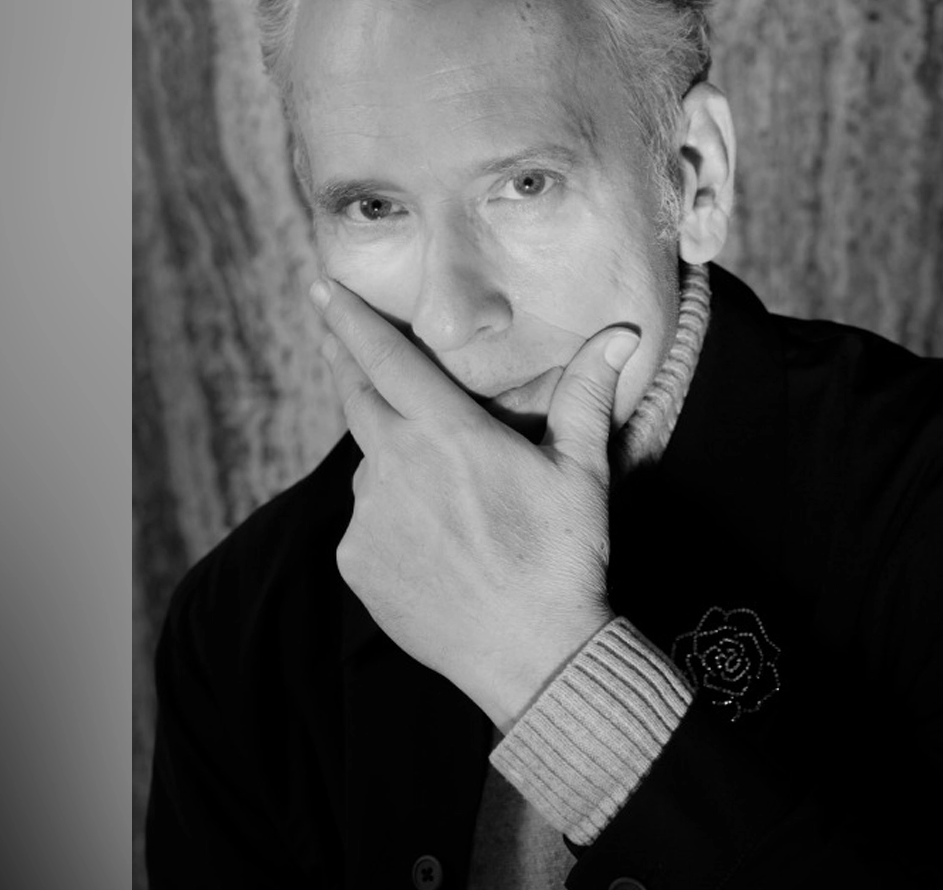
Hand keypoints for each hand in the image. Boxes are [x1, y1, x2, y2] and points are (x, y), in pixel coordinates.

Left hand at [311, 277, 641, 729]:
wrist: (533, 655)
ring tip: (448, 502)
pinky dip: (390, 521)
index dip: (349, 319)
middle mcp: (394, 467)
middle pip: (358, 399)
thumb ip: (587, 393)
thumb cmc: (562, 557)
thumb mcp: (582, 470)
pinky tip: (436, 547)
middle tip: (334, 340)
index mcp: (447, 432)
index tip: (322, 287)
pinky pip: (365, 524)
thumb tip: (621, 332)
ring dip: (393, 463)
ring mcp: (368, 517)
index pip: (385, 357)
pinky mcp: (355, 563)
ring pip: (371, 468)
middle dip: (345, 364)